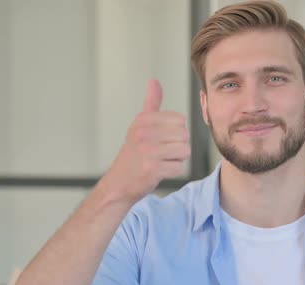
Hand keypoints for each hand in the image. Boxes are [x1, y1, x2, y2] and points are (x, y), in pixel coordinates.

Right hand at [101, 79, 189, 203]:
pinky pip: (179, 167)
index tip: (160, 140)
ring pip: (185, 151)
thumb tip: (154, 81)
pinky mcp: (153, 168)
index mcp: (143, 120)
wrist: (119, 183)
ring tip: (160, 161)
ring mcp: (148, 151)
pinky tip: (158, 171)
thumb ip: (151, 104)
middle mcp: (144, 133)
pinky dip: (172, 171)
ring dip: (176, 159)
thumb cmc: (134, 154)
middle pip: (185, 135)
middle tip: (161, 153)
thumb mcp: (140, 125)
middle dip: (178, 146)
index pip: (180, 120)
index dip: (175, 132)